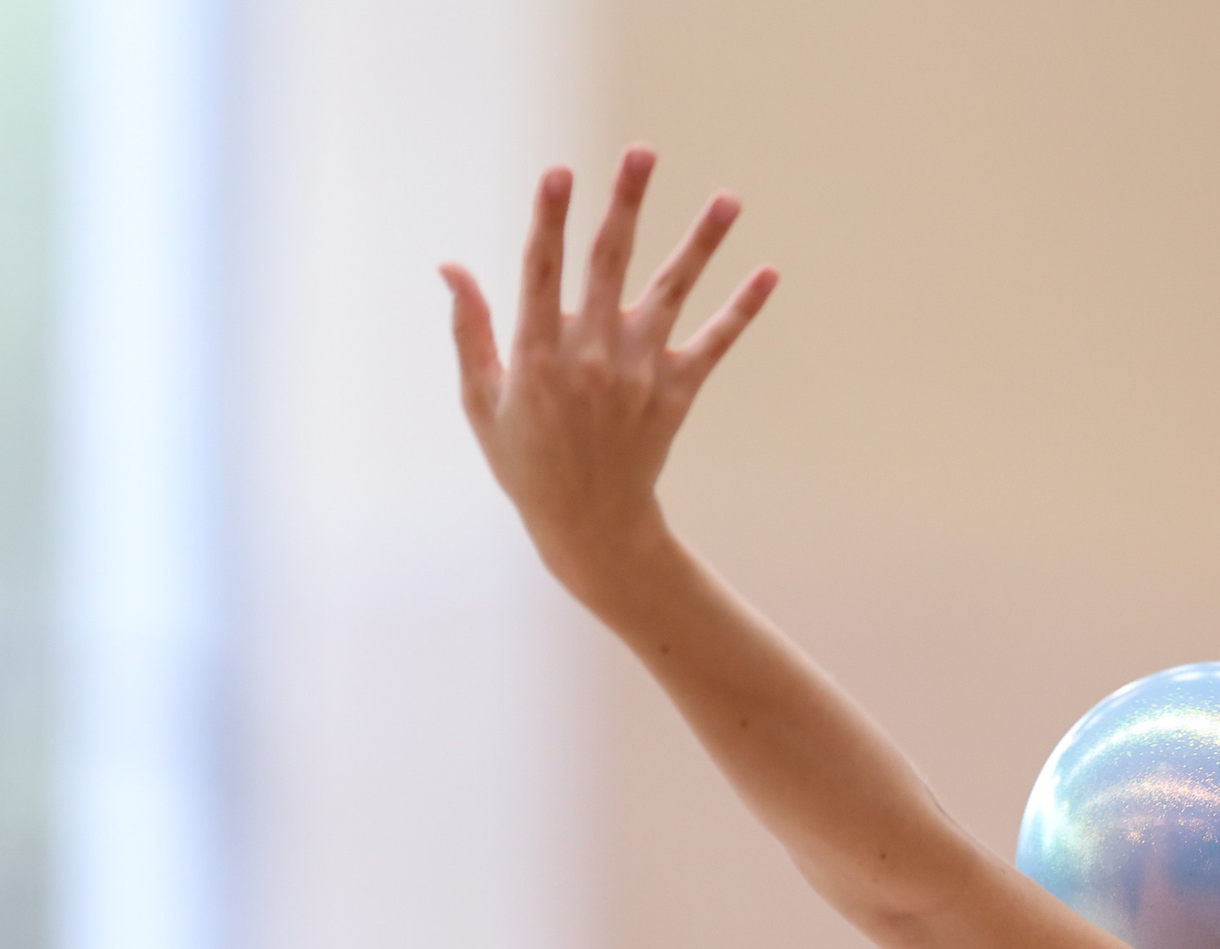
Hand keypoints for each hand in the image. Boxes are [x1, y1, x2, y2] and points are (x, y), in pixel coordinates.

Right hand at [439, 145, 777, 588]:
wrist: (588, 524)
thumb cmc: (525, 459)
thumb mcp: (481, 399)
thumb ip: (470, 330)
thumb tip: (451, 266)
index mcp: (537, 353)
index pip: (542, 271)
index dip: (549, 219)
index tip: (560, 172)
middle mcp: (591, 355)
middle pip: (611, 263)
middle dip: (627, 204)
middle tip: (644, 152)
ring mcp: (638, 373)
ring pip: (674, 293)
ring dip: (703, 243)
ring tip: (730, 199)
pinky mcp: (676, 393)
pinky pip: (716, 344)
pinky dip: (743, 310)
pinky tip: (769, 274)